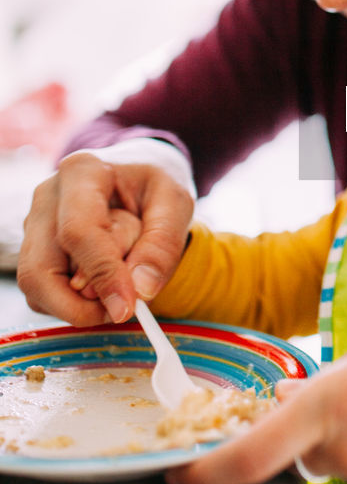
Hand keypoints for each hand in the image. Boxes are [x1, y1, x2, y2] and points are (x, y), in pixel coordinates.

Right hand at [17, 152, 193, 326]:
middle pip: (41, 269)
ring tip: (119, 289)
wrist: (134, 182)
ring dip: (79, 304)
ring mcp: (34, 225)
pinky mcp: (33, 250)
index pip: (79, 232)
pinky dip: (73, 302)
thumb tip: (141, 289)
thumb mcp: (175, 204)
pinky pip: (41, 294)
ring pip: (37, 286)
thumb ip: (163, 245)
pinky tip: (103, 284)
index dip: (102, 275)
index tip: (127, 307)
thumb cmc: (153, 190)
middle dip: (81, 304)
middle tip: (122, 310)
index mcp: (82, 173)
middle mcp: (47, 197)